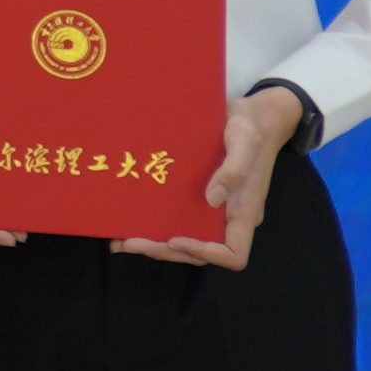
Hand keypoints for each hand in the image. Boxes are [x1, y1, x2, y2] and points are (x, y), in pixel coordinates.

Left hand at [120, 83, 310, 269]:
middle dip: (166, 251)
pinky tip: (126, 219)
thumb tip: (212, 199)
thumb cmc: (250, 128)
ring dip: (154, 244)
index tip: (176, 240)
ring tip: (121, 241)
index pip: (233, 253)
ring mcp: (212, 209)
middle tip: (131, 242)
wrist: (249, 116)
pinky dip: (153, 224)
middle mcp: (227, 217)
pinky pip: (176, 217)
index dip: (206, 254)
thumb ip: (235, 169)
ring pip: (185, 238)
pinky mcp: (196, 196)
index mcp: (244, 212)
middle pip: (200, 251)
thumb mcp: (244, 141)